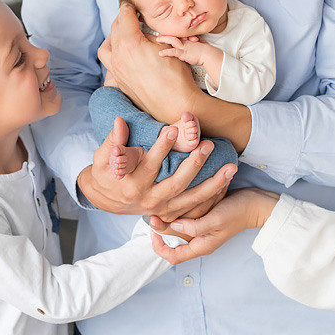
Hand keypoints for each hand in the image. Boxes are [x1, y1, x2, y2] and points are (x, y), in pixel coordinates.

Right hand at [78, 116, 236, 219]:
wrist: (106, 198)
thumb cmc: (105, 172)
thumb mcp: (103, 157)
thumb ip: (113, 141)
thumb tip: (119, 122)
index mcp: (132, 184)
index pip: (150, 165)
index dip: (162, 148)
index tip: (174, 130)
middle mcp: (149, 199)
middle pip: (176, 183)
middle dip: (194, 163)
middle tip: (208, 145)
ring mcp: (162, 208)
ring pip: (191, 198)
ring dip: (213, 184)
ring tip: (231, 168)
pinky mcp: (172, 212)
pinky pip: (196, 207)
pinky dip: (212, 196)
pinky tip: (227, 182)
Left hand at [100, 4, 199, 120]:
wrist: (176, 104)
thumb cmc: (176, 76)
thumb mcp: (166, 45)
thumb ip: (149, 35)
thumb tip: (142, 31)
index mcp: (129, 44)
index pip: (124, 16)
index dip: (129, 8)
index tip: (133, 5)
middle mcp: (118, 57)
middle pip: (114, 29)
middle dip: (122, 19)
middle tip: (132, 16)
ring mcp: (117, 71)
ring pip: (106, 47)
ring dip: (112, 37)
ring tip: (124, 34)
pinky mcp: (120, 82)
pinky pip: (109, 63)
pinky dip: (114, 53)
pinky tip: (126, 54)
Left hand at [149, 188, 280, 264]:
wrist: (257, 203)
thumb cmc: (239, 212)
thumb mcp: (216, 220)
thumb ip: (195, 226)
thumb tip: (173, 225)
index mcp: (202, 246)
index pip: (173, 257)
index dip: (159, 247)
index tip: (153, 230)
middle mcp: (200, 240)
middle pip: (173, 240)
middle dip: (161, 228)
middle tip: (153, 212)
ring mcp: (203, 230)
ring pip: (179, 229)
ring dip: (169, 219)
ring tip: (160, 205)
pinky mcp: (206, 218)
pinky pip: (187, 219)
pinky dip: (179, 212)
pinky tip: (175, 201)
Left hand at [155, 35, 204, 65]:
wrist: (208, 54)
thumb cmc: (205, 50)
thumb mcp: (200, 42)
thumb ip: (196, 40)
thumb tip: (195, 38)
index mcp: (189, 39)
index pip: (179, 35)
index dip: (172, 34)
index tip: (166, 33)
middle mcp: (185, 41)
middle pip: (174, 36)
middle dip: (166, 35)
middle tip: (159, 34)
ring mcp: (183, 46)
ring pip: (172, 41)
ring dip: (164, 39)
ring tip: (158, 39)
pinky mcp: (183, 53)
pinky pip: (173, 52)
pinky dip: (166, 52)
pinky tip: (160, 53)